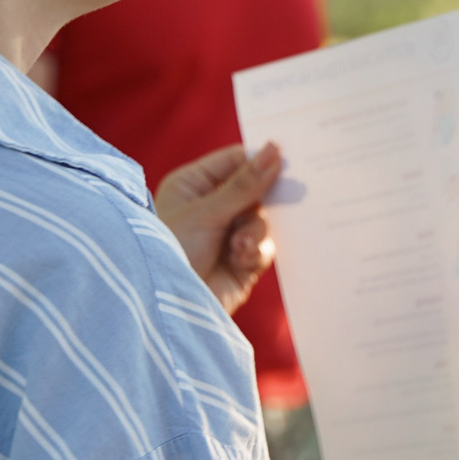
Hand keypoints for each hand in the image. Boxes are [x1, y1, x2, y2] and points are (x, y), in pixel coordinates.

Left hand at [154, 143, 281, 314]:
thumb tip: (275, 150)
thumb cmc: (172, 252)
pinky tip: (239, 260)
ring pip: (261, 220)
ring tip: (239, 245)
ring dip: (254, 231)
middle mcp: (210, 207)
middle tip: (289, 195)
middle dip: (262, 201)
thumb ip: (244, 184)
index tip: (285, 160)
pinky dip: (255, 251)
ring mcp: (226, 235)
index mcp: (193, 186)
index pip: (234, 161)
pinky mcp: (241, 261)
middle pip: (254, 190)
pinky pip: (263, 246)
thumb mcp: (206, 213)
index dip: (259, 160)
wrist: (169, 309)